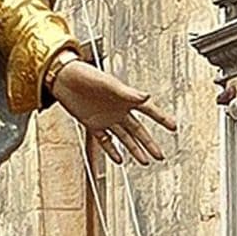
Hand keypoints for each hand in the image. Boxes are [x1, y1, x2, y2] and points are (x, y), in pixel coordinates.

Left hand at [47, 52, 176, 165]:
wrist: (63, 78)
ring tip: (146, 161)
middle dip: (150, 143)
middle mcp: (118, 110)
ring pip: (124, 138)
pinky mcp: (92, 124)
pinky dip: (112, 150)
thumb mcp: (108, 83)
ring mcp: (106, 118)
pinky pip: (105, 140)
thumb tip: (146, 96)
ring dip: (134, 149)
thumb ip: (126, 92)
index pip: (148, 110)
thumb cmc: (85, 75)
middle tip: (160, 155)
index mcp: (125, 98)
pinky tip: (119, 159)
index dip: (161, 118)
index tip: (173, 126)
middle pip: (138, 130)